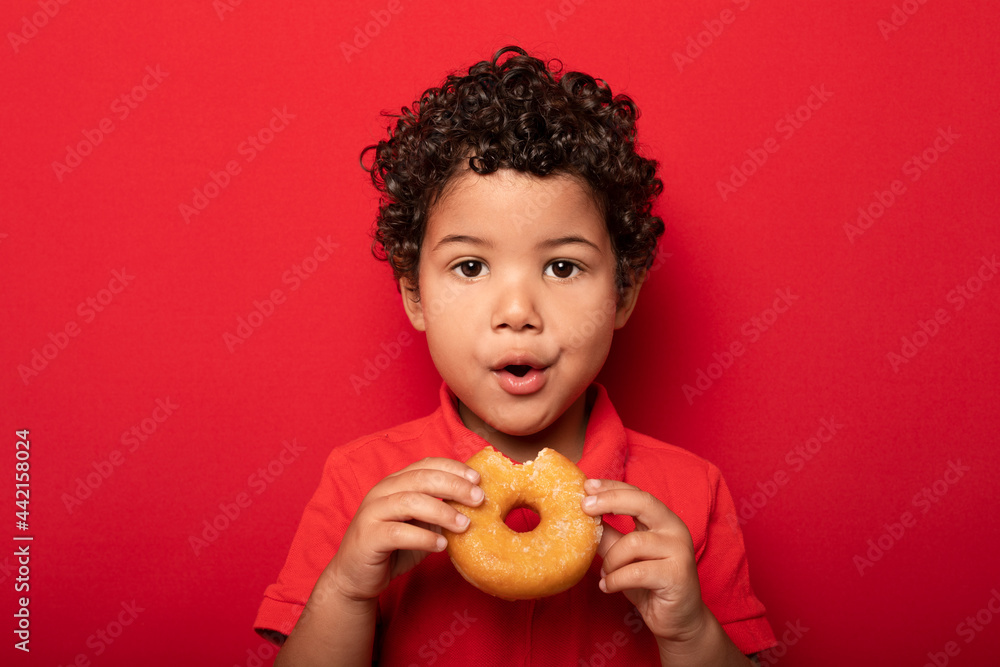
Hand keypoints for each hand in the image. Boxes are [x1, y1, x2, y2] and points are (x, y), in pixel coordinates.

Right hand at [328, 457, 484, 602]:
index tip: (478, 478)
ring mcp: (372, 512)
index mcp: (395, 483)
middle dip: (454, 486)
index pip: (425, 464)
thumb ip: (438, 512)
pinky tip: (441, 545)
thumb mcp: (420, 524)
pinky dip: (424, 537)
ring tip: (464, 524)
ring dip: (442, 511)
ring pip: (410, 501)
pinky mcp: (368, 537)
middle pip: (421, 478)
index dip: (453, 468)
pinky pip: (399, 533)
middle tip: (478, 498)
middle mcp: (382, 491)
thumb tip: (474, 505)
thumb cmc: (393, 548)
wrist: (356, 577)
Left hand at [582, 478, 707, 643]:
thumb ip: (609, 535)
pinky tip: (608, 587)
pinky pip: (636, 572)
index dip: (611, 487)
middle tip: (585, 506)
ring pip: (633, 543)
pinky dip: (615, 580)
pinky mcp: (677, 575)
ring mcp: (679, 551)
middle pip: (642, 502)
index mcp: (663, 520)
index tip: (586, 484)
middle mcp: (675, 529)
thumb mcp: (624, 556)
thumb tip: (583, 516)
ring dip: (610, 561)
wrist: (678, 620)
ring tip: (605, 575)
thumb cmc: (649, 585)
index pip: (637, 493)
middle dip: (610, 500)